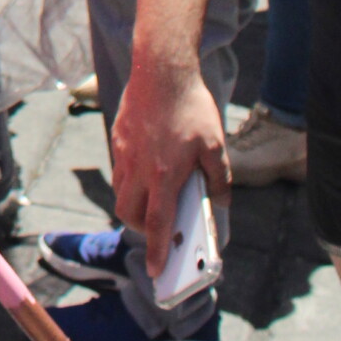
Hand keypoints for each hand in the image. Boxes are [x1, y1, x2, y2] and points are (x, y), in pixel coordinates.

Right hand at [111, 62, 229, 277]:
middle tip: (159, 229)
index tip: (156, 272)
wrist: (161, 68)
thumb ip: (219, 179)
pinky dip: (131, 180)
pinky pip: (120, 169)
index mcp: (165, 174)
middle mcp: (139, 168)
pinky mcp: (119, 137)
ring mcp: (125, 152)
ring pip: (121, 193)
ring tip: (154, 200)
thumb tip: (221, 203)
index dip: (157, 251)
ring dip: (134, 205)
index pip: (158, 224)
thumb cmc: (191, 106)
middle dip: (142, 229)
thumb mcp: (216, 145)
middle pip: (130, 214)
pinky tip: (148, 169)